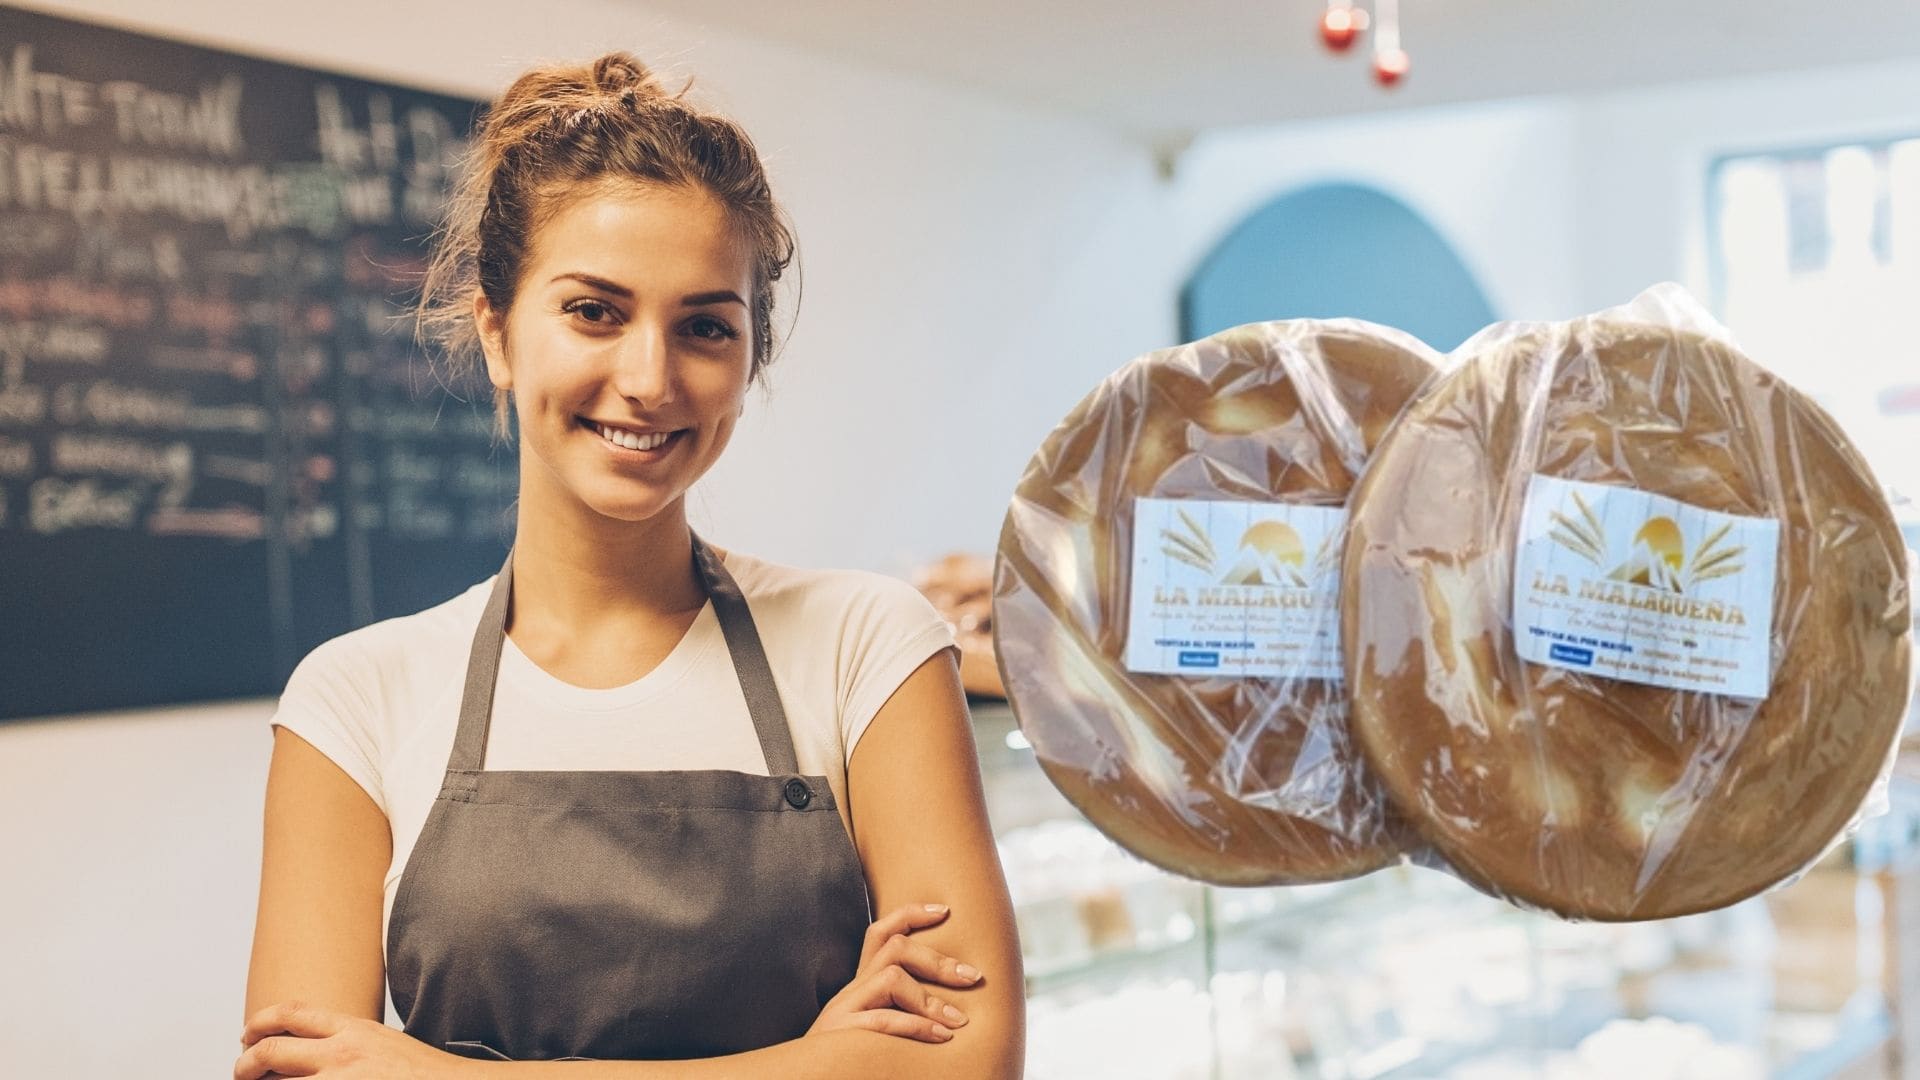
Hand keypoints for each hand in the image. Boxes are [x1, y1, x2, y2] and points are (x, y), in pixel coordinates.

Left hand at [235, 1001, 470, 1079]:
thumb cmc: (422, 1074)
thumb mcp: (383, 1042)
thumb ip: (348, 1040)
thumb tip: (314, 1048)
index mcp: (353, 1029)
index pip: (293, 1012)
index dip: (260, 1021)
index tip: (247, 1034)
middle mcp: (342, 1054)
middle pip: (273, 1049)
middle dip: (246, 1063)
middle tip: (240, 1071)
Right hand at [809, 902, 984, 1043]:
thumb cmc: (851, 1061)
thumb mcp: (875, 1030)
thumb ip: (903, 1012)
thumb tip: (956, 1010)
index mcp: (859, 987)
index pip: (879, 933)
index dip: (911, 913)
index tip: (944, 910)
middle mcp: (849, 992)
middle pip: (894, 949)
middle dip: (938, 960)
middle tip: (973, 977)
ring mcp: (842, 1011)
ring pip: (891, 977)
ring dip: (930, 999)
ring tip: (959, 1021)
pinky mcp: (840, 1035)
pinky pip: (883, 1021)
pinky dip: (918, 1026)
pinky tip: (942, 1038)